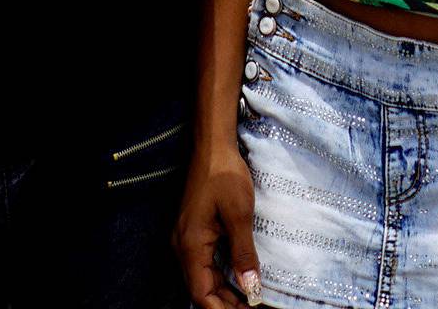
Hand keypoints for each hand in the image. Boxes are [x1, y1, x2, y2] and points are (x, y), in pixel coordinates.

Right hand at [178, 142, 261, 308]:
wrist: (213, 146)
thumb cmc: (225, 174)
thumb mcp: (239, 214)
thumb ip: (243, 253)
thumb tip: (251, 288)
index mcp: (190, 244)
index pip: (201, 294)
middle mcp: (183, 246)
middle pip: (201, 290)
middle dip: (226, 305)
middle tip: (254, 307)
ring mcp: (187, 239)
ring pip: (203, 278)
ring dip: (225, 293)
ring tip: (250, 300)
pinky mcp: (194, 233)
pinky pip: (205, 264)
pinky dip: (222, 277)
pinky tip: (240, 280)